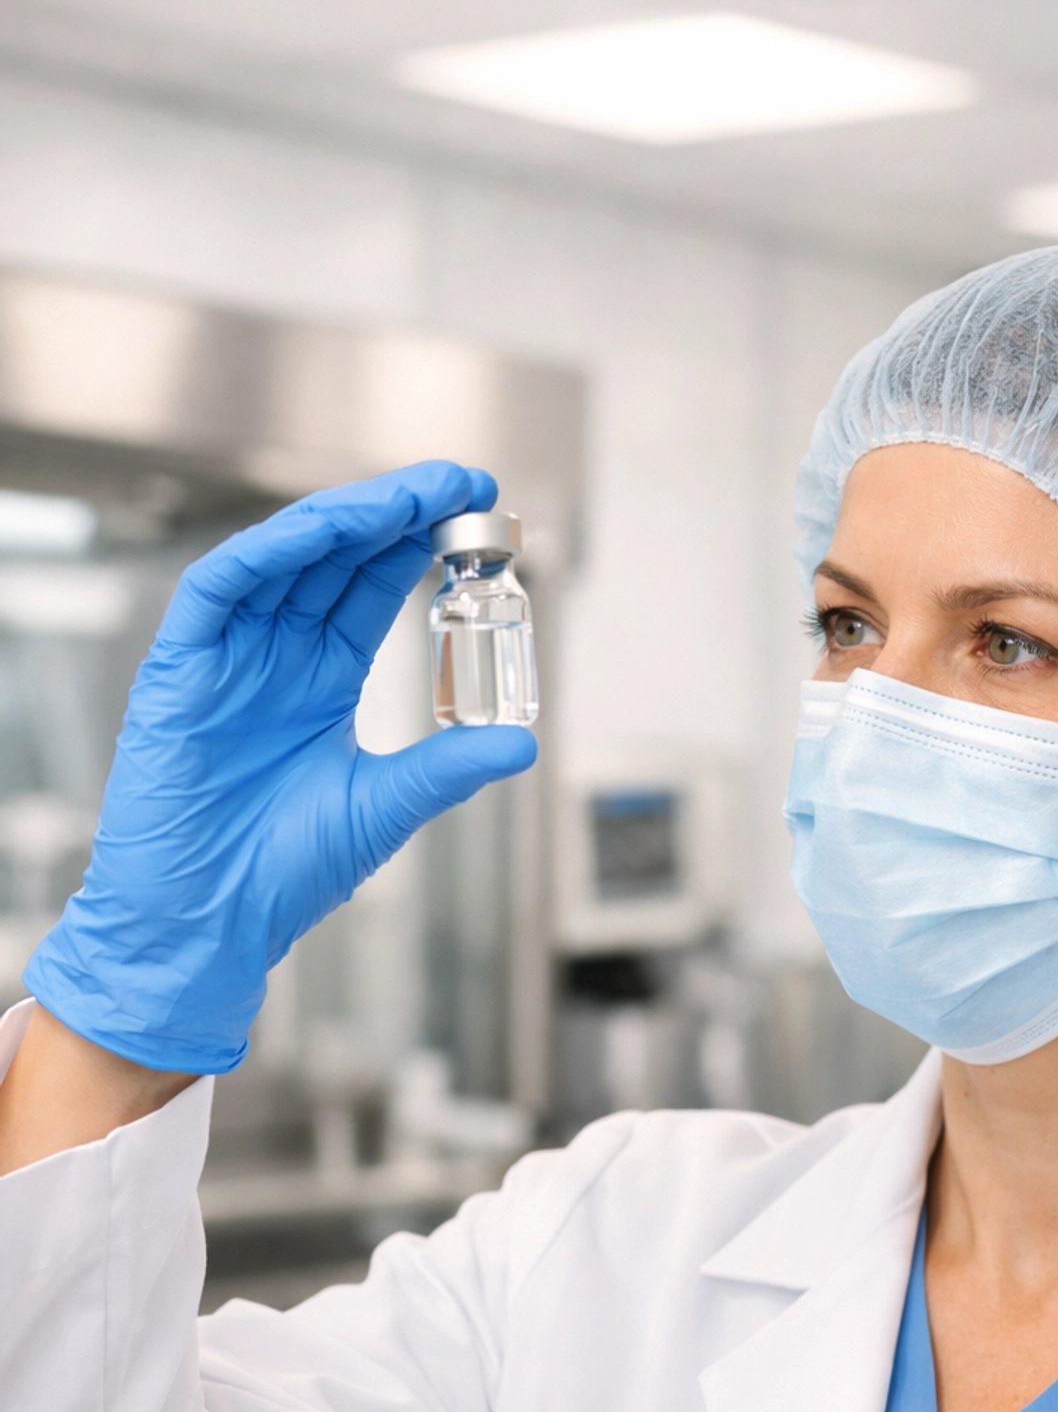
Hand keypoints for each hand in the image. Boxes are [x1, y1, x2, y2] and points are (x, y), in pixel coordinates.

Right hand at [24, 462, 536, 1073]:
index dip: (420, 543)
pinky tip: (322, 531)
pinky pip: (219, 590)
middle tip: (462, 484)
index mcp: (321, 679)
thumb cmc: (281, 875)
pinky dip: (270, 553)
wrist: (207, 927)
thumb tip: (524, 744)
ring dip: (344, 520)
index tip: (481, 512)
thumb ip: (447, 768)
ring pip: (284, 559)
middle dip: (396, 513)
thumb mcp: (383, 808)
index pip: (373, 587)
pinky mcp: (178, 671)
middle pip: (336, 558)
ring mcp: (227, 658)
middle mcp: (274, 656)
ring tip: (408, 497)